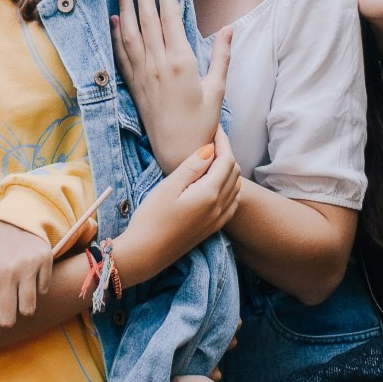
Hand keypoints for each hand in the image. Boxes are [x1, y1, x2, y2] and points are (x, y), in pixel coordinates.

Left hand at [0, 215, 53, 336]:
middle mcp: (6, 274)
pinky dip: (36, 288)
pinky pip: (43, 291)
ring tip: (16, 293)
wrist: (10, 218)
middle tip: (4, 312)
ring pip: (29, 309)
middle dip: (5, 320)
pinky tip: (28, 276)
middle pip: (9, 319)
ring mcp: (27, 267)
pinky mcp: (44, 260)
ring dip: (22, 306)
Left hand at [114, 0, 228, 173]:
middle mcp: (158, 64)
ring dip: (125, 7)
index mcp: (181, 62)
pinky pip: (121, 55)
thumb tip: (229, 28)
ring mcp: (142, 74)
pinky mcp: (133, 85)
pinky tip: (114, 19)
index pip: (168, 17)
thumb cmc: (202, 122)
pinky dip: (116, 35)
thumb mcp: (218, 89)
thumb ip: (222, 56)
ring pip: (130, 33)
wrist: (177, 151)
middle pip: (146, 18)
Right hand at [115, 133, 242, 284]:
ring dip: (229, 170)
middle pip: (234, 172)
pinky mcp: (212, 228)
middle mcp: (219, 207)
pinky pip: (233, 203)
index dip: (223, 141)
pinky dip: (231, 188)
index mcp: (209, 194)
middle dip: (226, 153)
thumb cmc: (151, 218)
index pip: (226, 160)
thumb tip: (210, 148)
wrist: (146, 253)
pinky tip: (217, 184)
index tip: (214, 128)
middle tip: (211, 141)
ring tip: (212, 159)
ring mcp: (217, 219)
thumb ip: (192, 167)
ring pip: (236, 187)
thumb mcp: (168, 187)